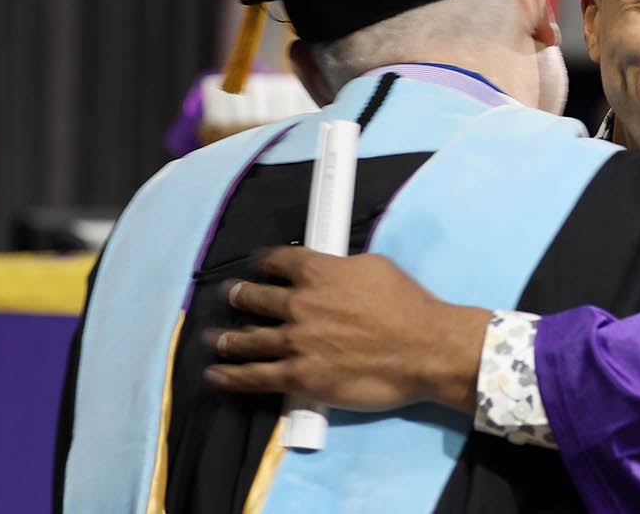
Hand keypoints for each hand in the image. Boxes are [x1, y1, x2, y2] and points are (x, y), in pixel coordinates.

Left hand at [203, 246, 490, 413]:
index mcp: (317, 272)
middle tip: (231, 298)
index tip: (257, 267)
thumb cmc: (408, 307)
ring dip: (226, 338)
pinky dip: (230, 376)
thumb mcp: (375, 267)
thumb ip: (343, 268)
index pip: (275, 261)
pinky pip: (254, 377)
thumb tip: (332, 271)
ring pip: (247, 339)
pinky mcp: (298, 377)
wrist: (424, 350)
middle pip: (253, 297)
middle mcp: (299, 304)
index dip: (262, 263)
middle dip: (238, 296)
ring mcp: (295, 342)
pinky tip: (216, 374)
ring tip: (215, 339)